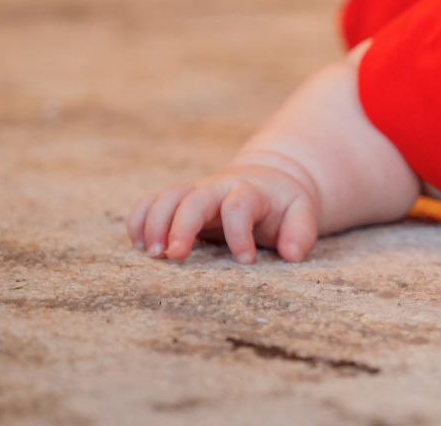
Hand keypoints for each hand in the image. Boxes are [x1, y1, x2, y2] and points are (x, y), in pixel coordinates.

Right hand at [127, 159, 319, 264]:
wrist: (268, 179)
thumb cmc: (283, 203)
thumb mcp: (302, 211)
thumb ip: (301, 231)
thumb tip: (291, 254)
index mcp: (251, 191)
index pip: (239, 205)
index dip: (239, 234)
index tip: (246, 260)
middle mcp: (218, 188)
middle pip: (193, 198)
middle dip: (180, 226)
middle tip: (175, 257)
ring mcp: (195, 193)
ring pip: (165, 197)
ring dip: (153, 224)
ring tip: (153, 255)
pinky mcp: (178, 201)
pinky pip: (149, 203)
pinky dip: (138, 221)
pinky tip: (138, 246)